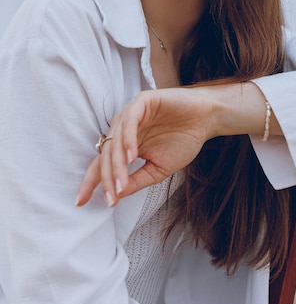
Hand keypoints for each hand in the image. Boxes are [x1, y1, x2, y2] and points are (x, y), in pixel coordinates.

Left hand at [76, 87, 214, 207]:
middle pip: (105, 154)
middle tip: (111, 197)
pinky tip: (132, 156)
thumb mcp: (158, 169)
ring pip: (115, 139)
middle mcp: (123, 128)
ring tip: (120, 183)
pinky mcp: (142, 101)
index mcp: (125, 143)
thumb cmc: (184, 141)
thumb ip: (136, 180)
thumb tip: (115, 196)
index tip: (80, 202)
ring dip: (116, 164)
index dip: (91, 181)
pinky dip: (128, 139)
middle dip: (107, 178)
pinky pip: (129, 121)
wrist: (206, 119)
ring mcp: (131, 113)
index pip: (101, 163)